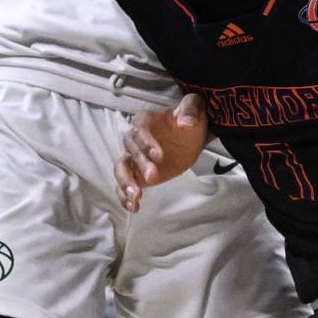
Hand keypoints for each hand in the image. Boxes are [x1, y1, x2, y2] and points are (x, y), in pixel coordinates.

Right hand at [116, 93, 208, 212]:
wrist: (190, 138)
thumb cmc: (190, 120)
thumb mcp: (195, 109)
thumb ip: (190, 109)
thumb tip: (186, 122)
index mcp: (145, 121)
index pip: (140, 130)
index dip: (146, 142)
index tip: (159, 155)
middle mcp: (134, 139)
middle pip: (131, 151)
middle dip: (140, 164)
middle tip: (153, 177)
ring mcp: (134, 158)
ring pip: (121, 169)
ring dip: (125, 182)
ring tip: (135, 197)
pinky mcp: (136, 174)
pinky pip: (124, 184)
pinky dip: (124, 195)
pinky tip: (133, 208)